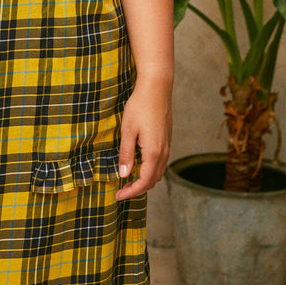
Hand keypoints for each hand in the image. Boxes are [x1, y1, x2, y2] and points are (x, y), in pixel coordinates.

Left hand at [115, 77, 171, 200]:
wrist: (157, 88)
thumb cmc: (140, 106)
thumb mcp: (128, 130)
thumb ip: (126, 154)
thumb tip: (124, 175)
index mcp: (153, 152)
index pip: (144, 182)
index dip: (131, 192)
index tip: (117, 196)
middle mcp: (164, 152)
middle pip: (153, 181)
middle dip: (137, 189)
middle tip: (121, 190)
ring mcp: (167, 146)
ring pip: (158, 173)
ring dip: (145, 180)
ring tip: (128, 179)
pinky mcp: (167, 140)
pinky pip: (160, 163)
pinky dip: (150, 170)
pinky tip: (138, 164)